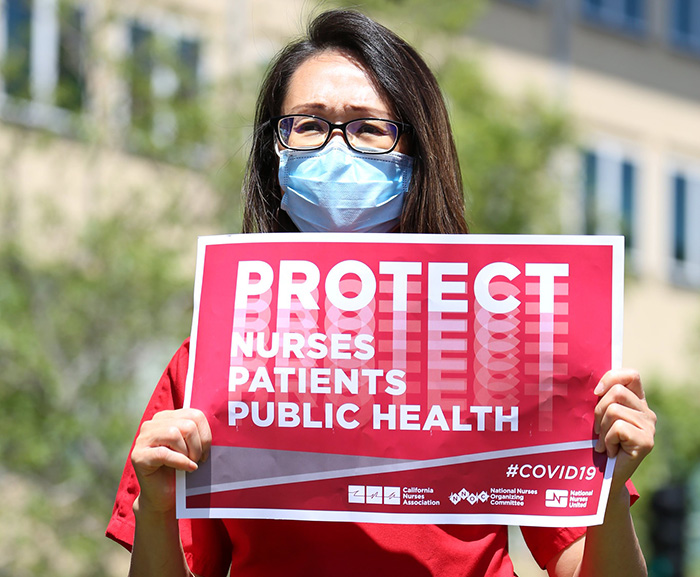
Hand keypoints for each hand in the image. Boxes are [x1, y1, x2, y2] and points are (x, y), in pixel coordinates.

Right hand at [131, 408, 211, 512]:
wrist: (164, 497)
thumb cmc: (180, 469)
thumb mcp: (191, 446)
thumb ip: (198, 432)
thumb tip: (220, 425)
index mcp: (166, 417)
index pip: (194, 414)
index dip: (205, 434)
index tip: (206, 451)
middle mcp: (152, 424)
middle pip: (187, 424)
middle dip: (198, 445)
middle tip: (198, 460)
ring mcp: (142, 439)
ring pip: (174, 434)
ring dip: (188, 453)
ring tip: (190, 463)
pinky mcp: (138, 456)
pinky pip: (164, 453)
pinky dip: (180, 462)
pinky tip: (188, 468)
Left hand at [593, 369, 655, 493]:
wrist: (604, 476)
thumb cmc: (597, 442)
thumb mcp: (598, 416)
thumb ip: (600, 399)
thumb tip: (586, 382)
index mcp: (636, 402)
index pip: (631, 375)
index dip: (611, 378)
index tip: (596, 393)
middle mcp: (647, 413)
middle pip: (617, 392)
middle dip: (598, 410)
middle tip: (598, 429)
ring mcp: (649, 427)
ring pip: (614, 410)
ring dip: (602, 429)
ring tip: (604, 443)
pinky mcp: (646, 442)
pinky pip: (618, 428)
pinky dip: (608, 440)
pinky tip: (611, 451)